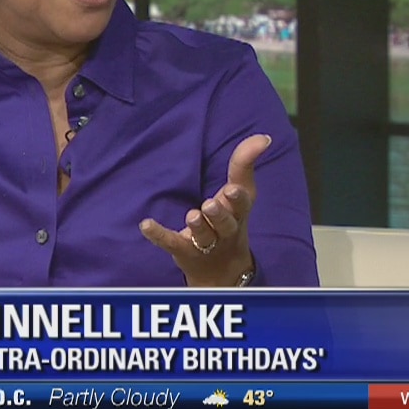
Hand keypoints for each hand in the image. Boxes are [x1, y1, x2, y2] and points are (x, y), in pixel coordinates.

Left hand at [139, 134, 270, 286]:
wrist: (222, 271)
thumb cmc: (230, 220)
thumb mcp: (240, 194)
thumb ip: (244, 164)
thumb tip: (262, 137)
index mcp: (239, 214)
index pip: (243, 205)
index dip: (237, 198)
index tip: (232, 189)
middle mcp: (225, 230)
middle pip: (225, 224)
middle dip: (219, 215)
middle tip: (210, 205)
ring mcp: (205, 244)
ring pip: (204, 236)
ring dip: (199, 226)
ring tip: (193, 215)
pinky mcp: (184, 252)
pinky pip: (171, 243)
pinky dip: (159, 235)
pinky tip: (146, 225)